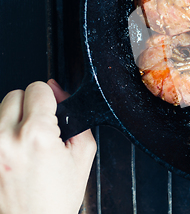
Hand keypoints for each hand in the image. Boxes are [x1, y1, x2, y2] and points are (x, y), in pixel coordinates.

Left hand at [0, 80, 95, 213]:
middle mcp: (5, 139)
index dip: (50, 99)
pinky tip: (11, 153)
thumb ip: (75, 118)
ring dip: (11, 121)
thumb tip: (57, 90)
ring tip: (23, 146)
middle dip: (29, 107)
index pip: (38, 89)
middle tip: (38, 131)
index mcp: (36, 136)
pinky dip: (2, 136)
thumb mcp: (81, 156)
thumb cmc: (53, 201)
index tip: (52, 113)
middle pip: (15, 95)